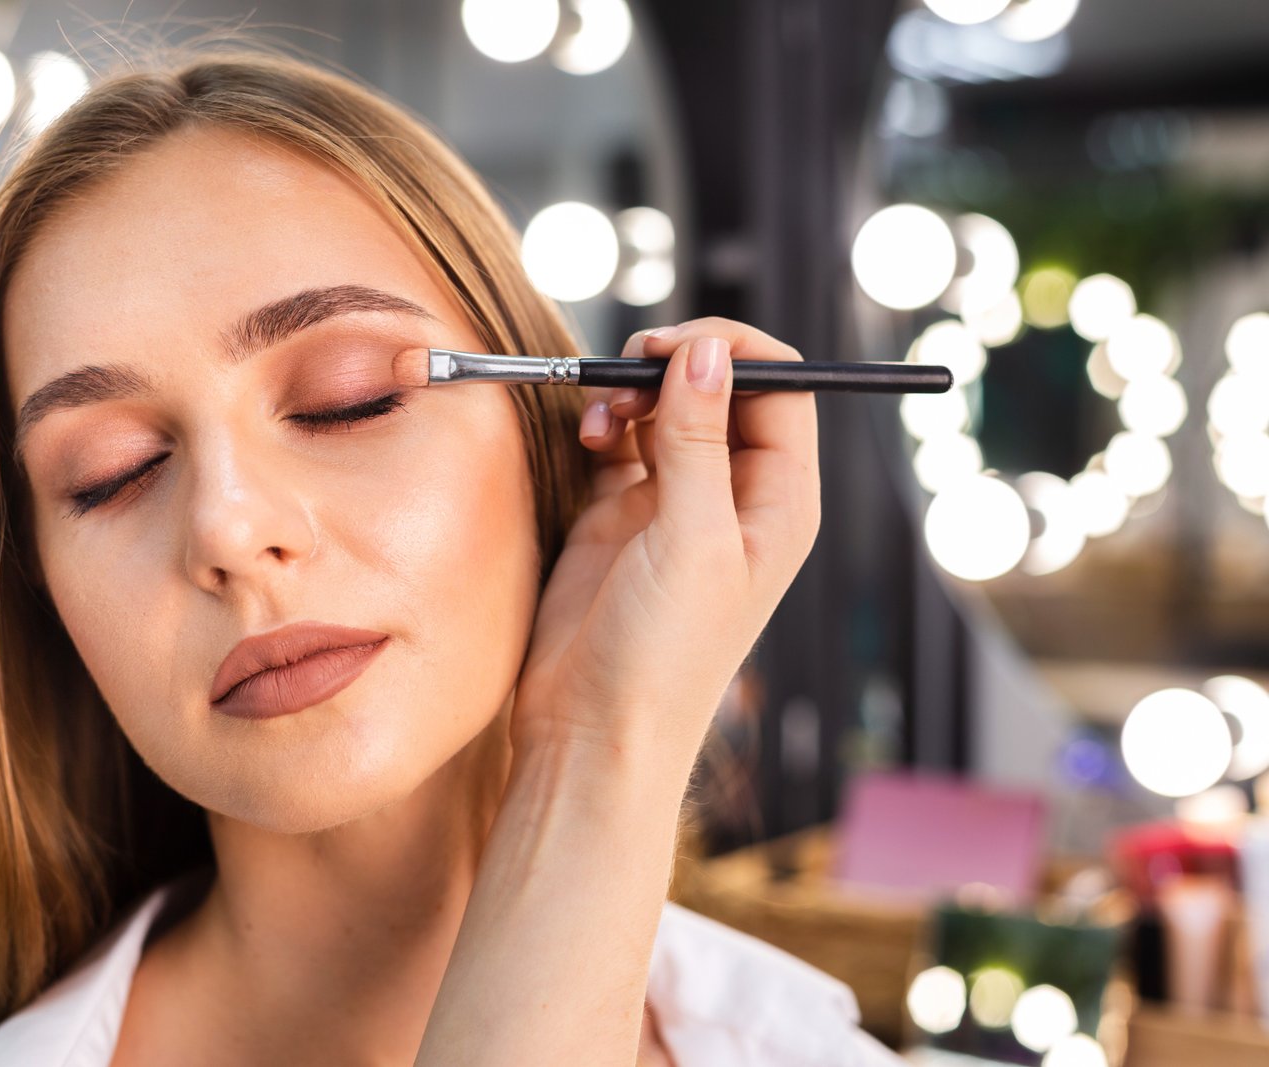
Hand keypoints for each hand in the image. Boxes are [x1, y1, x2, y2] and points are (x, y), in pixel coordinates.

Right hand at [508, 318, 821, 773]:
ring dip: (632, 393)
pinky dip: (602, 425)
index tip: (674, 347)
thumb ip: (699, 440)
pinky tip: (586, 440)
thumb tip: (706, 354)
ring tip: (600, 418)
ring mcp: (676, 504)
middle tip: (627, 370)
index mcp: (779, 502)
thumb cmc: (662, 654)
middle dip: (674, 366)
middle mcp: (734, 496)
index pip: (780, 389)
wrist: (591, 729)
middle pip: (722, 389)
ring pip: (667, 408)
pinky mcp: (621, 516)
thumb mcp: (691, 539)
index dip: (733, 352)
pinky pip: (620, 442)